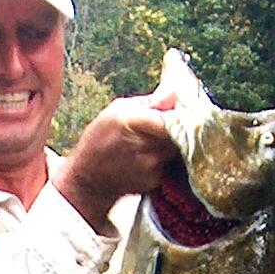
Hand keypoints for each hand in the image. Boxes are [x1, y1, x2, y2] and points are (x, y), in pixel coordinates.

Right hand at [54, 92, 178, 231]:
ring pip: (176, 148)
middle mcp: (144, 144)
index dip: (183, 114)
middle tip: (172, 124)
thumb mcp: (116, 110)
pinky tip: (147, 157)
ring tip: (154, 140)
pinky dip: (164, 159)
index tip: (186, 110)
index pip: (173, 117)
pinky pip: (168, 163)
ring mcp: (150, 165)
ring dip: (172, 143)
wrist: (87, 179)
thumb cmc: (98, 140)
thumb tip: (174, 93)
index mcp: (131, 121)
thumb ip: (149, 102)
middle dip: (180, 127)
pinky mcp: (154, 180)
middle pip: (179, 133)